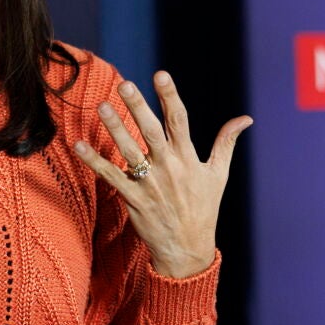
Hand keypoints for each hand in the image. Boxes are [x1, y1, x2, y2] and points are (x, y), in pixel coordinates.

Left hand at [74, 71, 252, 278]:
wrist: (187, 250)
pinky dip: (95, 161)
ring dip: (115, 129)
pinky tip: (79, 145)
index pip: (180, 120)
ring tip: (102, 106)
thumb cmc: (203, 209)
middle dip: (138, 107)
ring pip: (130, 152)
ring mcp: (150, 184)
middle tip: (124, 84)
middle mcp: (169, 168)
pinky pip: (111, 177)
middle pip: (152, 131)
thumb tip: (245, 119)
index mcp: (189, 158)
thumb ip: (227, 143)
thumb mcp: (219, 174)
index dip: (170, 96)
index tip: (160, 74)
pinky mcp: (134, 199)